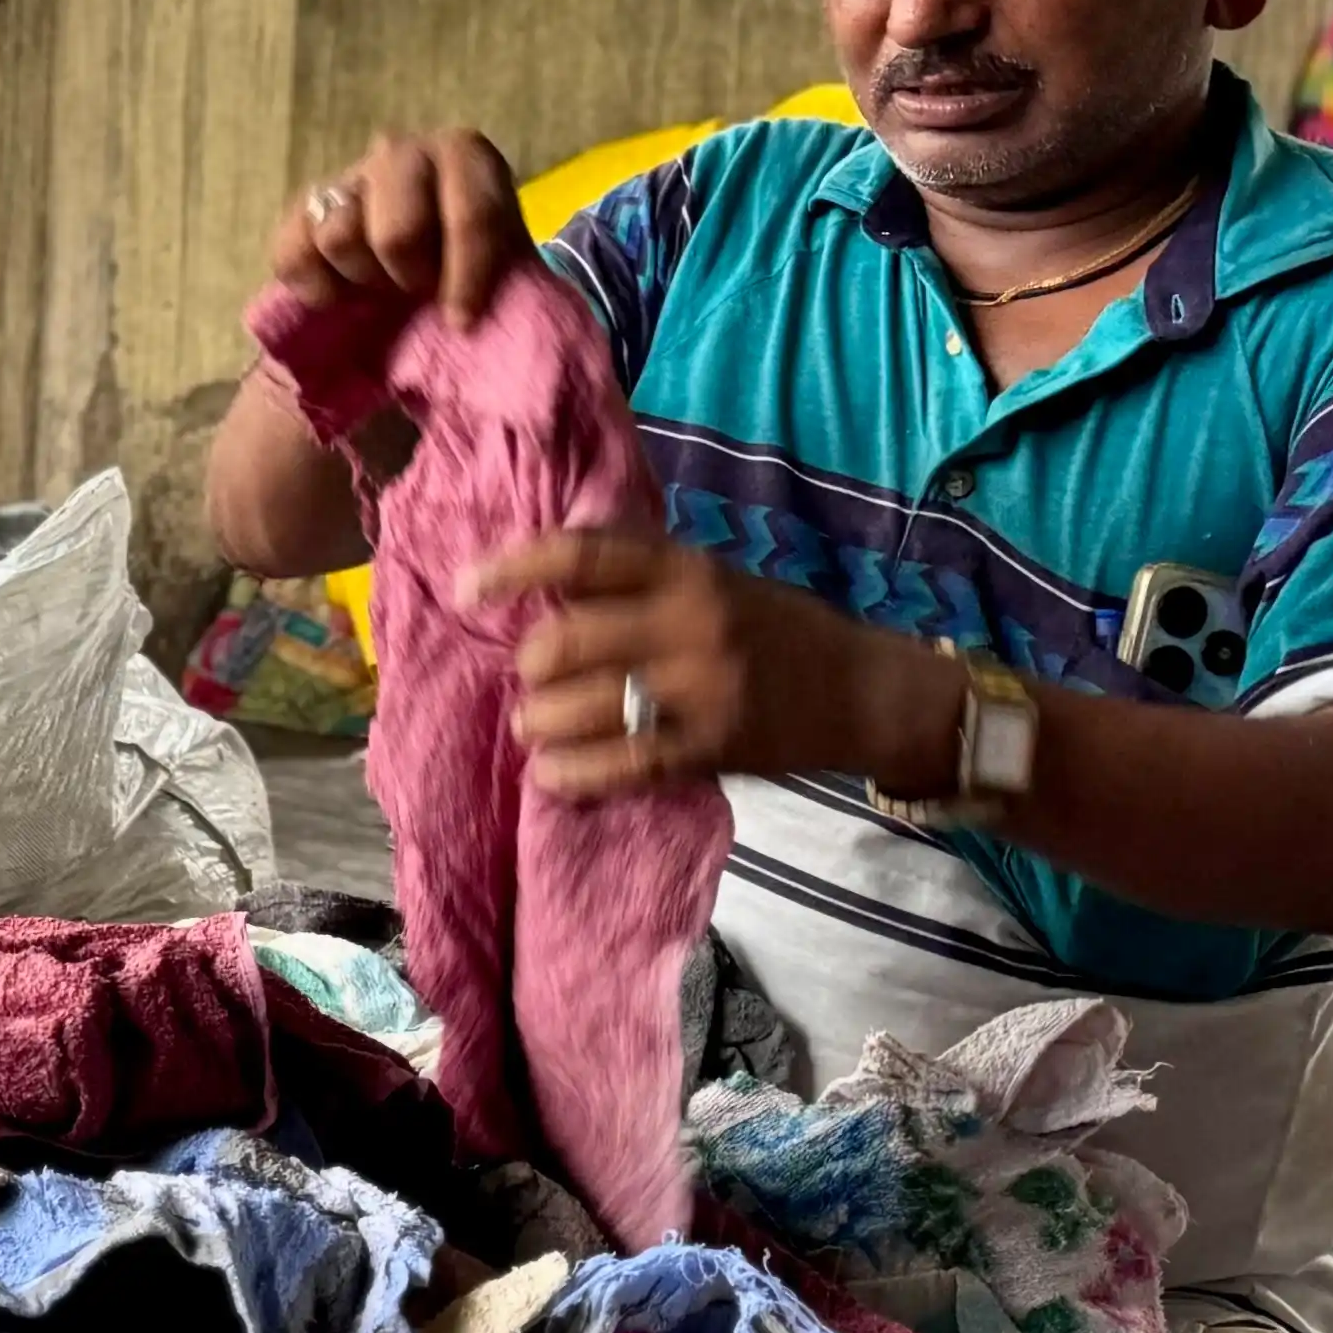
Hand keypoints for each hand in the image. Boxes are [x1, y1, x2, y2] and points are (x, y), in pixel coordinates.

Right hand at [267, 130, 531, 322]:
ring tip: (379, 287)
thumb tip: (526, 363)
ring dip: (361, 279)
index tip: (461, 322)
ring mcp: (350, 175)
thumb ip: (523, 295)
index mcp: (469, 158)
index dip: (466, 277)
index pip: (471, 213)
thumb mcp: (512, 281)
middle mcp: (406, 151)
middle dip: (407, 278)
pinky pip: (292, 250)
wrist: (415, 287)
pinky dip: (314, 287)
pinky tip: (338, 295)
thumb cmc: (472, 281)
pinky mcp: (303, 207)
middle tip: (415, 291)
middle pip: (396, 232)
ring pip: (339, 237)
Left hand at [462, 527, 957, 800]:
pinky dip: (572, 774)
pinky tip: (552, 775)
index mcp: (685, 570)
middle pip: (564, 643)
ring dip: (540, 723)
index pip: (579, 557)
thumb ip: (640, 578)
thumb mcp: (714, 578)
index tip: (468, 589)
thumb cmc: (776, 628)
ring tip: (537, 728)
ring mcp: (701, 689)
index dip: (512, 570)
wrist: (864, 689)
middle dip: (529, 667)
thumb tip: (543, 588)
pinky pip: (620, 765)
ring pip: (580, 707)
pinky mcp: (711, 748)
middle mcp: (689, 624)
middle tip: (531, 680)